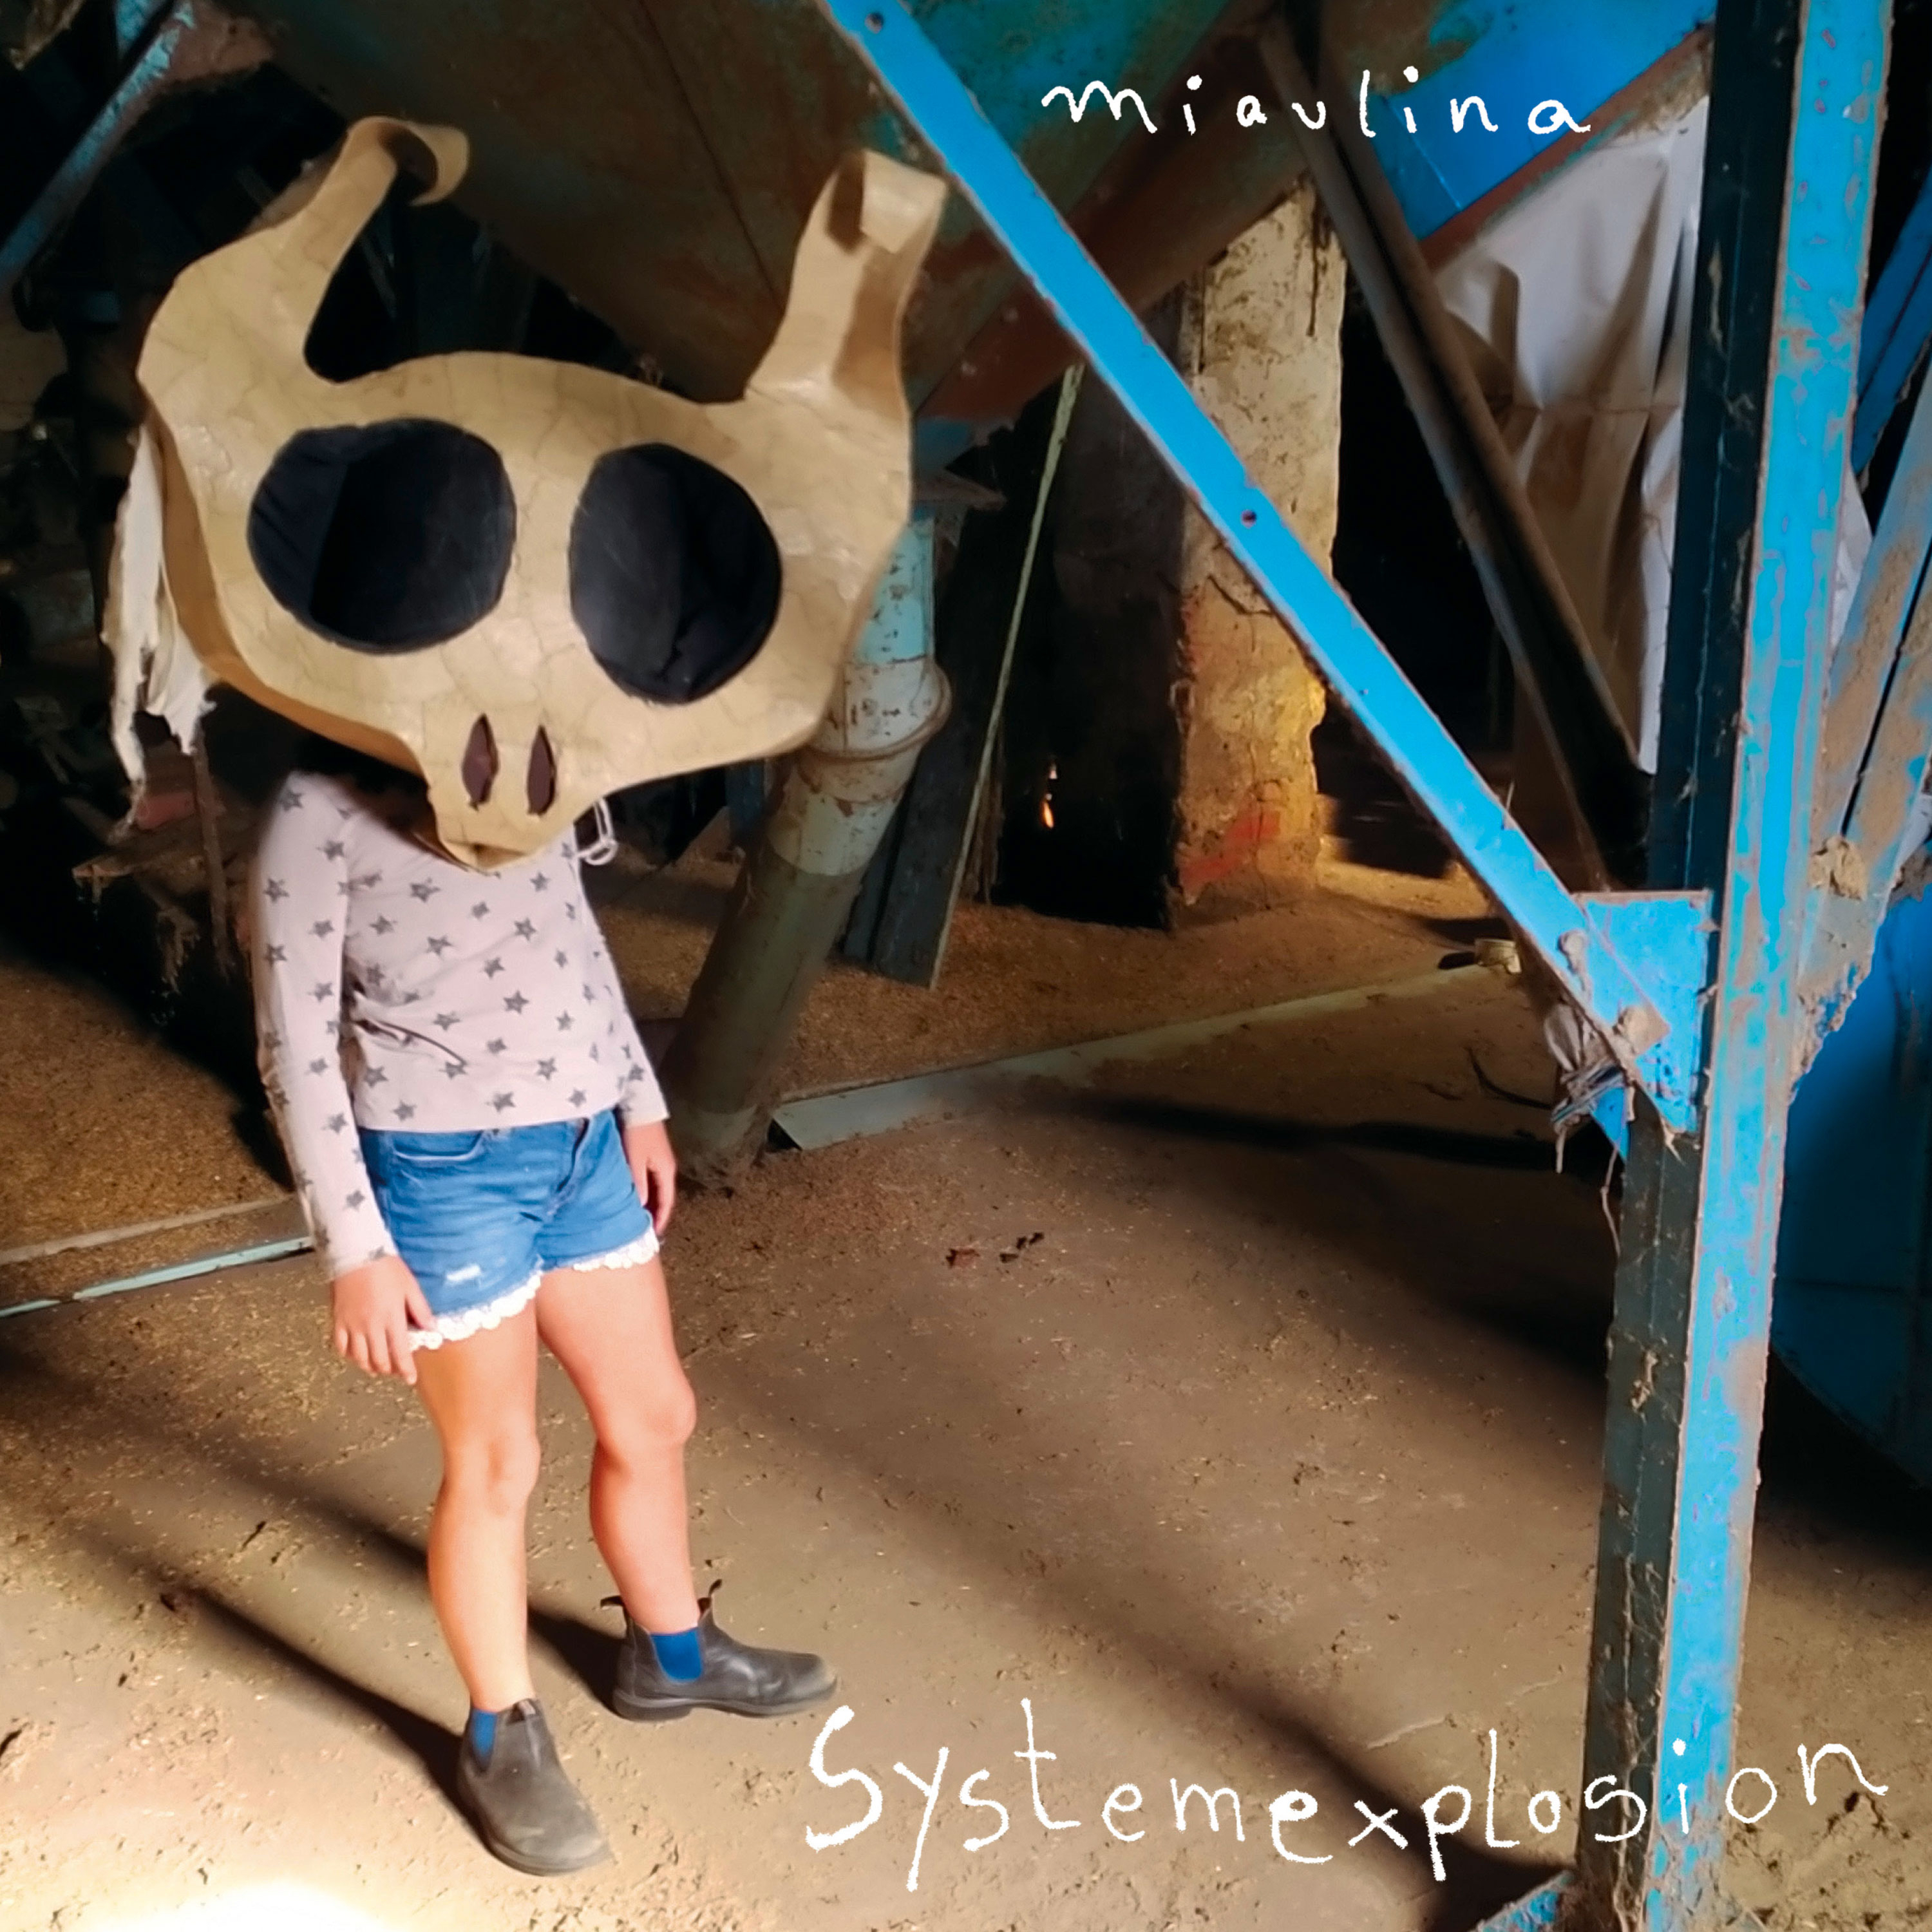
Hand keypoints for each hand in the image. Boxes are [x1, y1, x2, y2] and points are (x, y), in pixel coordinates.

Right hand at [331, 1253, 434, 1384]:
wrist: (355, 1252)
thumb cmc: (385, 1266)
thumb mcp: (410, 1286)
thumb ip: (420, 1310)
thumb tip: (431, 1328)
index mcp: (391, 1318)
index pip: (400, 1353)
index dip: (406, 1369)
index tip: (410, 1379)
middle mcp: (371, 1326)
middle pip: (379, 1360)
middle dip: (388, 1370)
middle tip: (395, 1371)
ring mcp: (352, 1325)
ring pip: (359, 1357)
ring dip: (370, 1366)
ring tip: (378, 1366)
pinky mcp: (338, 1320)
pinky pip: (341, 1346)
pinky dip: (349, 1355)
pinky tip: (356, 1354)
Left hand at [622, 1117, 677, 1235]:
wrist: (639, 1105)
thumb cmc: (636, 1134)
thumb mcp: (635, 1161)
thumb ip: (638, 1185)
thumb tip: (641, 1207)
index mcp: (666, 1171)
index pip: (666, 1202)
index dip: (660, 1220)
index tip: (653, 1235)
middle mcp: (667, 1168)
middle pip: (664, 1197)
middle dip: (656, 1214)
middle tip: (644, 1230)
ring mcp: (661, 1160)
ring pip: (657, 1188)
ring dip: (651, 1203)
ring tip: (639, 1216)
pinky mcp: (653, 1154)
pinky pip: (652, 1179)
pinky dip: (647, 1191)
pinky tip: (637, 1195)